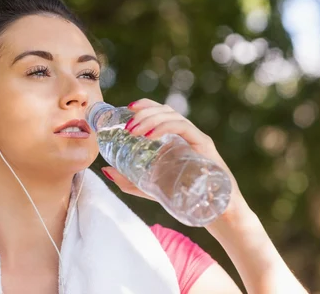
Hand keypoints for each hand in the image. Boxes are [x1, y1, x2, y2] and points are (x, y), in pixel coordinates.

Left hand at [100, 98, 245, 222]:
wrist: (214, 214)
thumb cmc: (183, 199)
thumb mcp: (148, 188)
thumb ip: (128, 180)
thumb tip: (105, 170)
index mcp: (175, 138)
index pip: (161, 112)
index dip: (145, 105)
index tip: (126, 108)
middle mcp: (187, 134)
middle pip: (165, 110)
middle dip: (144, 113)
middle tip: (126, 125)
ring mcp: (196, 138)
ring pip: (173, 116)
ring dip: (151, 119)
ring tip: (134, 130)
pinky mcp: (205, 146)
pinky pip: (184, 128)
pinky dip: (165, 127)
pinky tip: (150, 135)